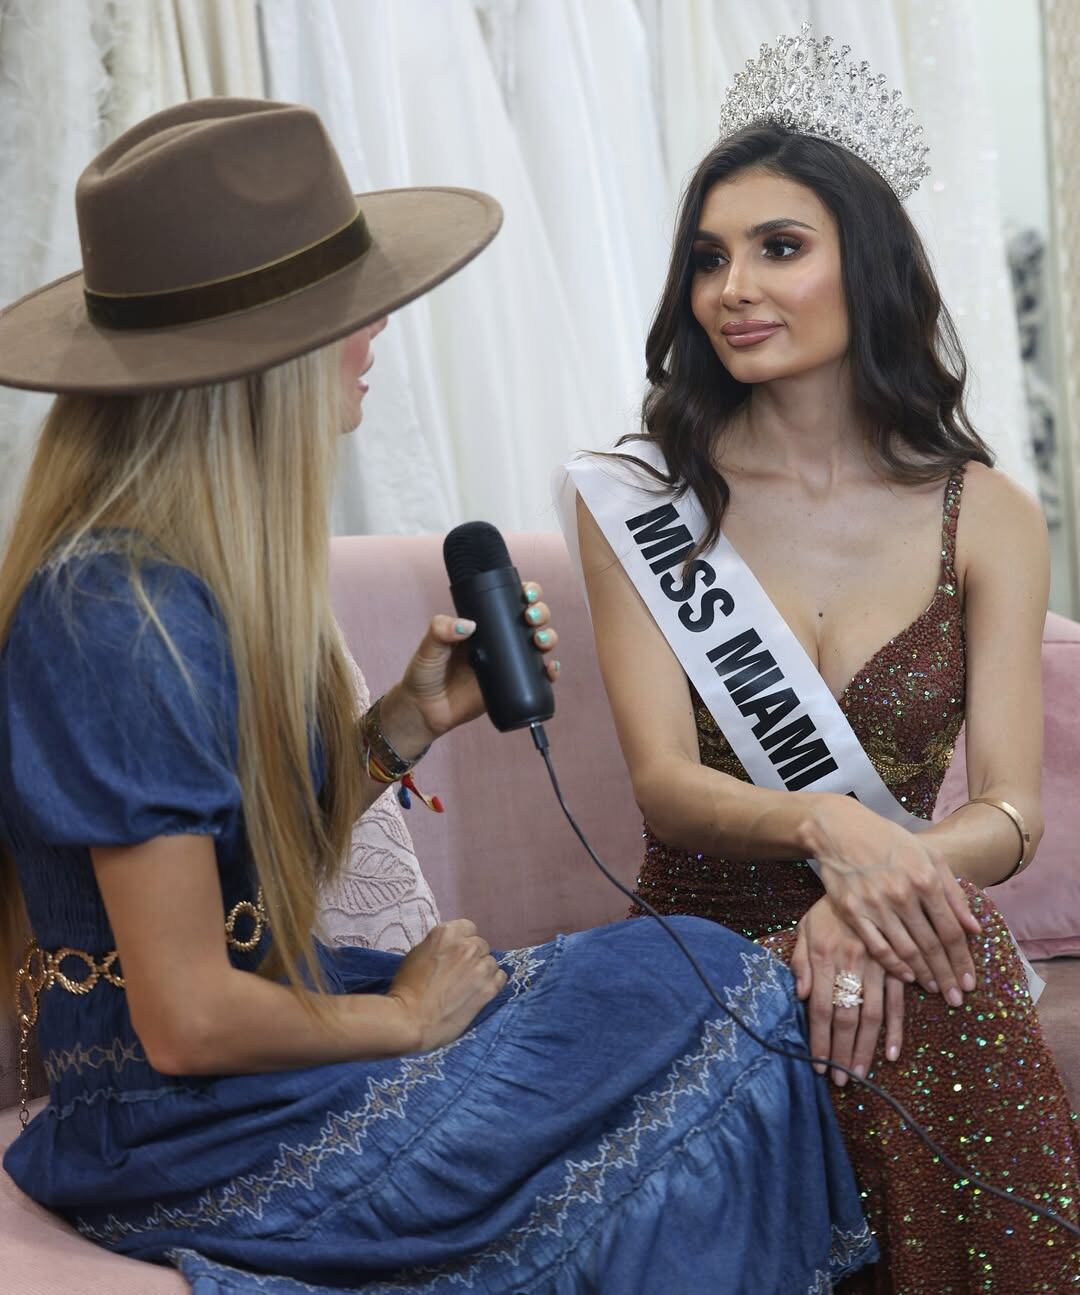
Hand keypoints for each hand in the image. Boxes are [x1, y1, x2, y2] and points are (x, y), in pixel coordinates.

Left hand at [380, 581, 559, 754]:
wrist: (425, 711)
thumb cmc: (424, 674)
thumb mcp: (428, 647)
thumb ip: (440, 631)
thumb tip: (469, 625)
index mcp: (482, 624)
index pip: (509, 601)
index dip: (526, 593)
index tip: (526, 594)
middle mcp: (500, 639)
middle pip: (532, 619)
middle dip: (540, 612)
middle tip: (531, 618)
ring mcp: (508, 662)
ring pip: (539, 644)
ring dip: (549, 638)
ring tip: (540, 642)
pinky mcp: (513, 686)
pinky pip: (538, 676)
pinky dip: (550, 672)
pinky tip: (550, 670)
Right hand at [386, 919, 507, 1050]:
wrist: (410, 1019)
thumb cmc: (406, 988)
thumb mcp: (418, 954)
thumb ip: (439, 946)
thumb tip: (450, 949)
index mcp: (447, 933)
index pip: (468, 928)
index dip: (462, 941)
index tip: (456, 954)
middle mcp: (467, 946)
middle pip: (480, 945)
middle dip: (472, 957)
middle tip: (461, 973)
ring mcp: (480, 967)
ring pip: (491, 962)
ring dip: (483, 971)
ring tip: (470, 985)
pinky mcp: (488, 989)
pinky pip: (501, 977)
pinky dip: (493, 983)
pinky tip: (481, 990)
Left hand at [792, 896, 905, 1085]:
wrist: (866, 878)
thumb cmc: (829, 910)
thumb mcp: (806, 928)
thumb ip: (800, 961)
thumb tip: (799, 996)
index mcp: (825, 956)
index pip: (820, 1007)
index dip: (819, 1040)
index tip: (818, 1066)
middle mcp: (851, 964)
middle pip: (846, 1017)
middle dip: (842, 1052)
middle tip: (841, 1081)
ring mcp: (877, 966)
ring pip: (872, 1015)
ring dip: (867, 1048)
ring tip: (861, 1075)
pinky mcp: (898, 965)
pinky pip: (898, 1002)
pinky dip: (897, 1029)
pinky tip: (893, 1053)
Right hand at [802, 794, 980, 1005]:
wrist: (841, 830)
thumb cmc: (890, 842)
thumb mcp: (929, 856)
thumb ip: (953, 891)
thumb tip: (974, 928)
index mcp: (925, 878)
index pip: (951, 930)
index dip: (962, 960)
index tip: (969, 983)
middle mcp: (902, 894)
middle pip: (931, 946)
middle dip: (947, 976)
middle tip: (957, 999)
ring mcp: (875, 904)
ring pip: (906, 950)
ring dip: (924, 975)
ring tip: (936, 989)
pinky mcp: (853, 911)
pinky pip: (877, 947)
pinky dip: (894, 965)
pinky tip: (906, 977)